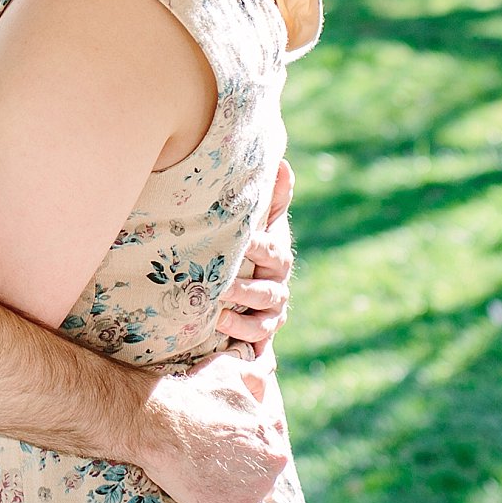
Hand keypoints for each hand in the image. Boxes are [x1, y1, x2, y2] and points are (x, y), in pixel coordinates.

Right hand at [132, 345, 293, 502]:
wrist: (160, 426)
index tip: (232, 445)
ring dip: (252, 492)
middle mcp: (274, 457)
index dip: (251, 441)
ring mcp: (261, 487)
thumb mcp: (227, 370)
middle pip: (269, 467)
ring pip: (267, 493)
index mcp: (271, 427)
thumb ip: (252, 371)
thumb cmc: (191, 396)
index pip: (270, 437)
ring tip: (225, 489)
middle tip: (223, 466)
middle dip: (252, 466)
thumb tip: (268, 366)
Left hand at [213, 158, 293, 349]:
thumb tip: (283, 163)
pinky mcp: (263, 330)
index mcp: (277, 255)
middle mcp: (277, 283)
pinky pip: (259, 339)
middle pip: (268, 287)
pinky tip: (222, 327)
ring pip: (265, 315)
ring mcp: (272, 309)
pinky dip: (243, 334)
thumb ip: (272, 197)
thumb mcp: (261, 221)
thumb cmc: (251, 246)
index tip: (239, 241)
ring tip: (218, 311)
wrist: (248, 286)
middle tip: (220, 285)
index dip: (257, 246)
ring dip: (243, 316)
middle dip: (245, 286)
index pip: (272, 250)